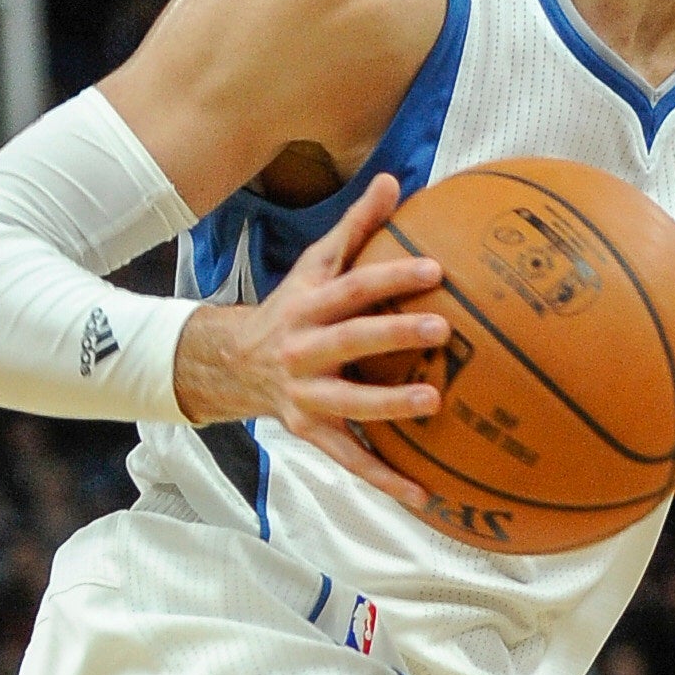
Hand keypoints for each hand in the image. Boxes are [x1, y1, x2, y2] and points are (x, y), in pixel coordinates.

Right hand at [169, 173, 445, 511]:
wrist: (233, 365)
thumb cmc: (293, 309)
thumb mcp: (315, 265)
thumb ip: (356, 226)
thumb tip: (395, 179)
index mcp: (309, 307)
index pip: (354, 287)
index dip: (391, 276)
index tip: (435, 269)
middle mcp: (303, 352)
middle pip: (350, 341)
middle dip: (394, 334)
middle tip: (441, 329)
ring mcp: (305, 398)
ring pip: (350, 405)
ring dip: (391, 405)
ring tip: (433, 402)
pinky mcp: (311, 434)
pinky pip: (352, 461)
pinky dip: (387, 480)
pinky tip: (425, 495)